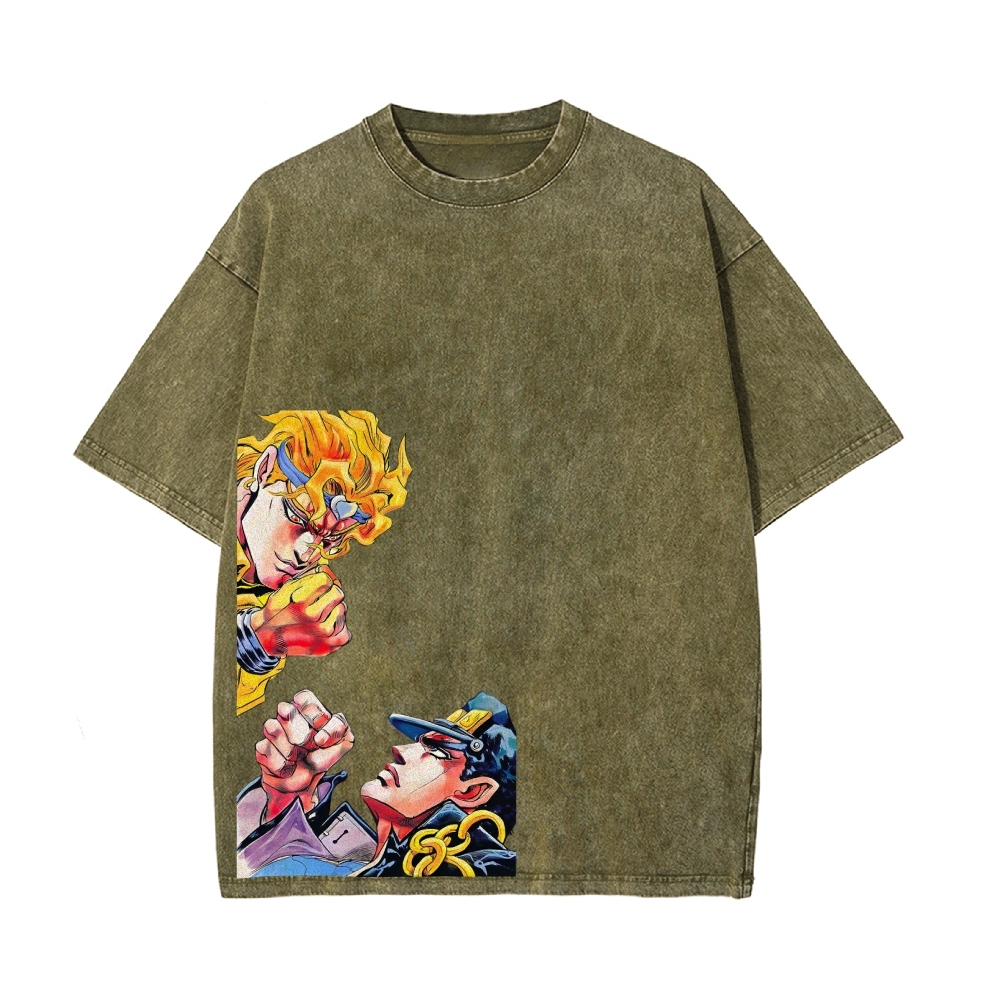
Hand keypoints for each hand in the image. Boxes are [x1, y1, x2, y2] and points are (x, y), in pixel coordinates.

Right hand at [249, 566, 350, 657]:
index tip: (316, 584)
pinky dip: (337, 629)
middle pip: (338, 593)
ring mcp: (323, 632)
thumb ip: (306, 578)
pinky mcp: (330, 645)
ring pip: (342, 609)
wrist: (268, 639)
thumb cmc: (278, 611)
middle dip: (330, 592)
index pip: (326, 580)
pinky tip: (323, 628)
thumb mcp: (284, 589)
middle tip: (319, 599)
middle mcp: (313, 616)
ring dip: (333, 610)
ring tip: (318, 616)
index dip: (322, 579)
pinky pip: (345, 631)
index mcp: (300, 600)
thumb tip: (327, 570)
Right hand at [255, 689, 354, 821]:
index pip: (304, 698)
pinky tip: (287, 769)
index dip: (312, 715)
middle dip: (299, 733)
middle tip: (306, 746)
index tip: (320, 739)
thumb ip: (340, 730)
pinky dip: (279, 764)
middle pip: (286, 709)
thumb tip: (321, 736)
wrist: (301, 786)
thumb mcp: (342, 743)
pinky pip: (265, 749)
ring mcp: (274, 731)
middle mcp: (289, 718)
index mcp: (308, 712)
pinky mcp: (262, 747)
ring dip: (288, 749)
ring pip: (272, 726)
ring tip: (296, 758)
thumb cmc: (321, 758)